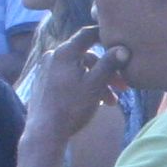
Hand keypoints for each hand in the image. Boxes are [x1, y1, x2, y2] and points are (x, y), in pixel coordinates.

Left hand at [32, 25, 125, 145]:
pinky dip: (83, 85)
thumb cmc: (72, 107)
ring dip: (97, 82)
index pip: (88, 34)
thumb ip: (109, 64)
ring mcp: (46, 70)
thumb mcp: (95, 85)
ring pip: (79, 70)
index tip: (119, 39)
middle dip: (107, 70)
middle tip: (122, 85)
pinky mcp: (43, 83)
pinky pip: (68, 78)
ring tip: (111, 101)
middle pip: (86, 56)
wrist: (45, 133)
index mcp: (65, 52)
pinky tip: (93, 101)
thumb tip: (123, 48)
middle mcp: (53, 56)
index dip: (104, 34)